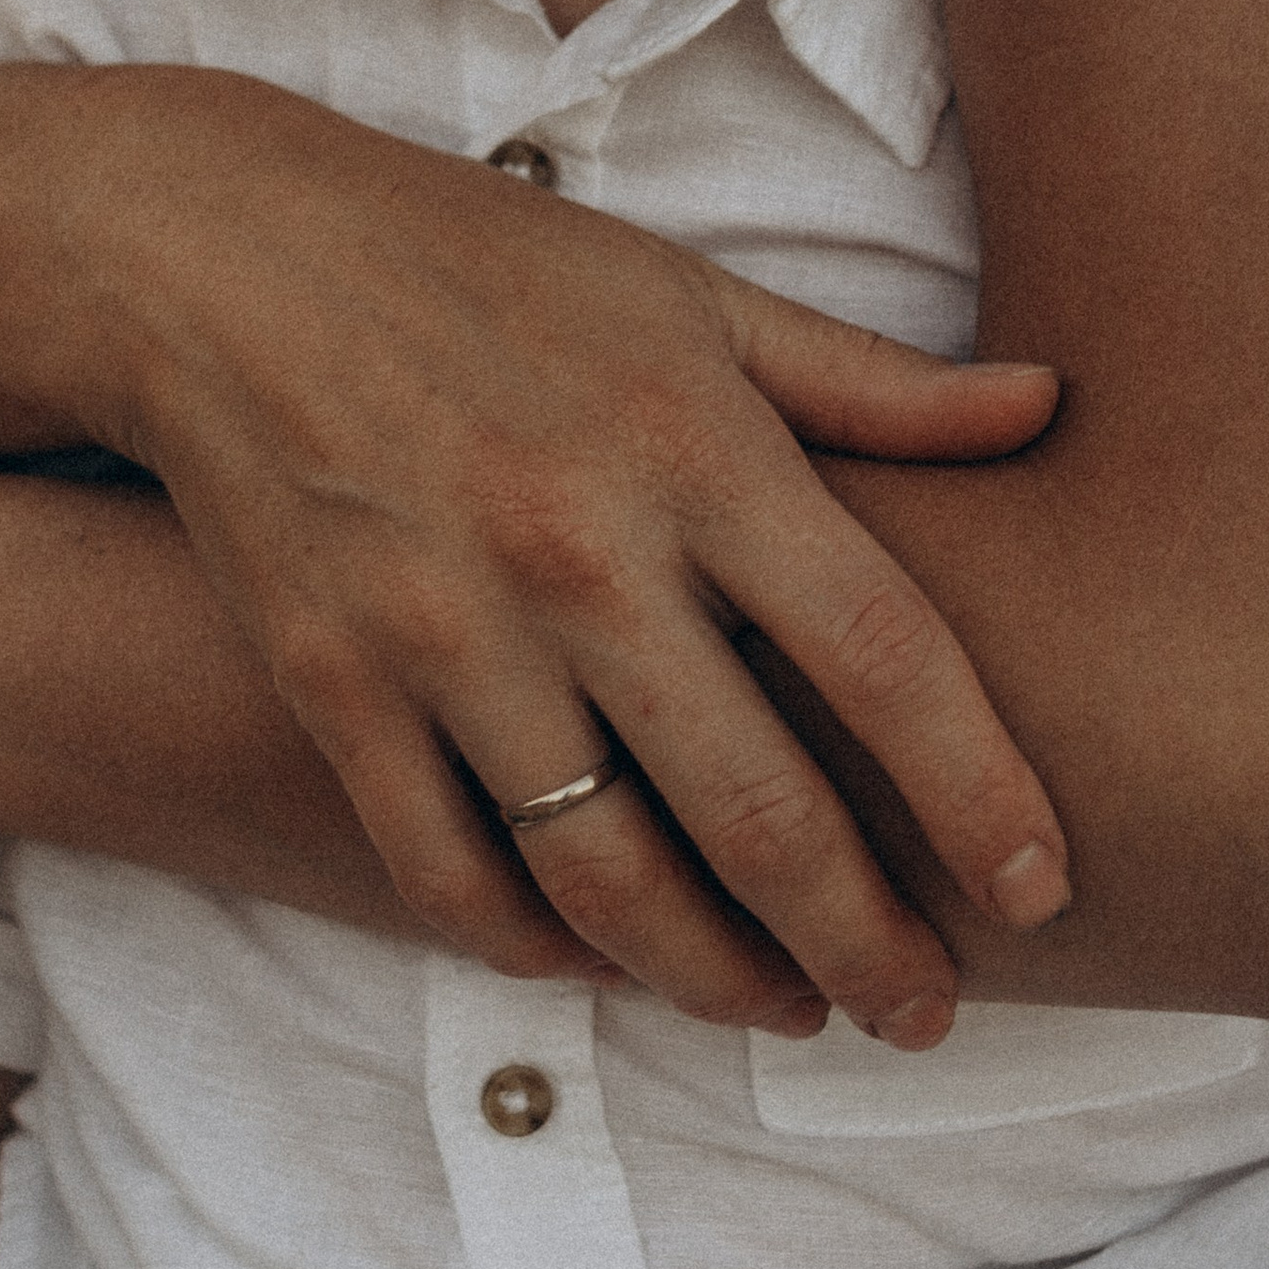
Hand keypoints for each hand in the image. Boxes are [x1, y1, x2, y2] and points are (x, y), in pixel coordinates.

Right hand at [74, 78, 1066, 1046]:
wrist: (218, 254)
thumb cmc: (485, 266)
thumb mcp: (691, 293)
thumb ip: (871, 383)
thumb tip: (1049, 410)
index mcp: (696, 444)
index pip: (883, 655)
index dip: (981, 793)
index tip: (1040, 887)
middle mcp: (580, 550)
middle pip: (762, 812)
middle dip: (866, 945)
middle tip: (925, 1014)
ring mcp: (447, 629)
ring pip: (607, 880)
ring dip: (716, 979)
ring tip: (789, 1013)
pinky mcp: (332, 684)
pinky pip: (450, 873)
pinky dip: (534, 948)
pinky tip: (602, 962)